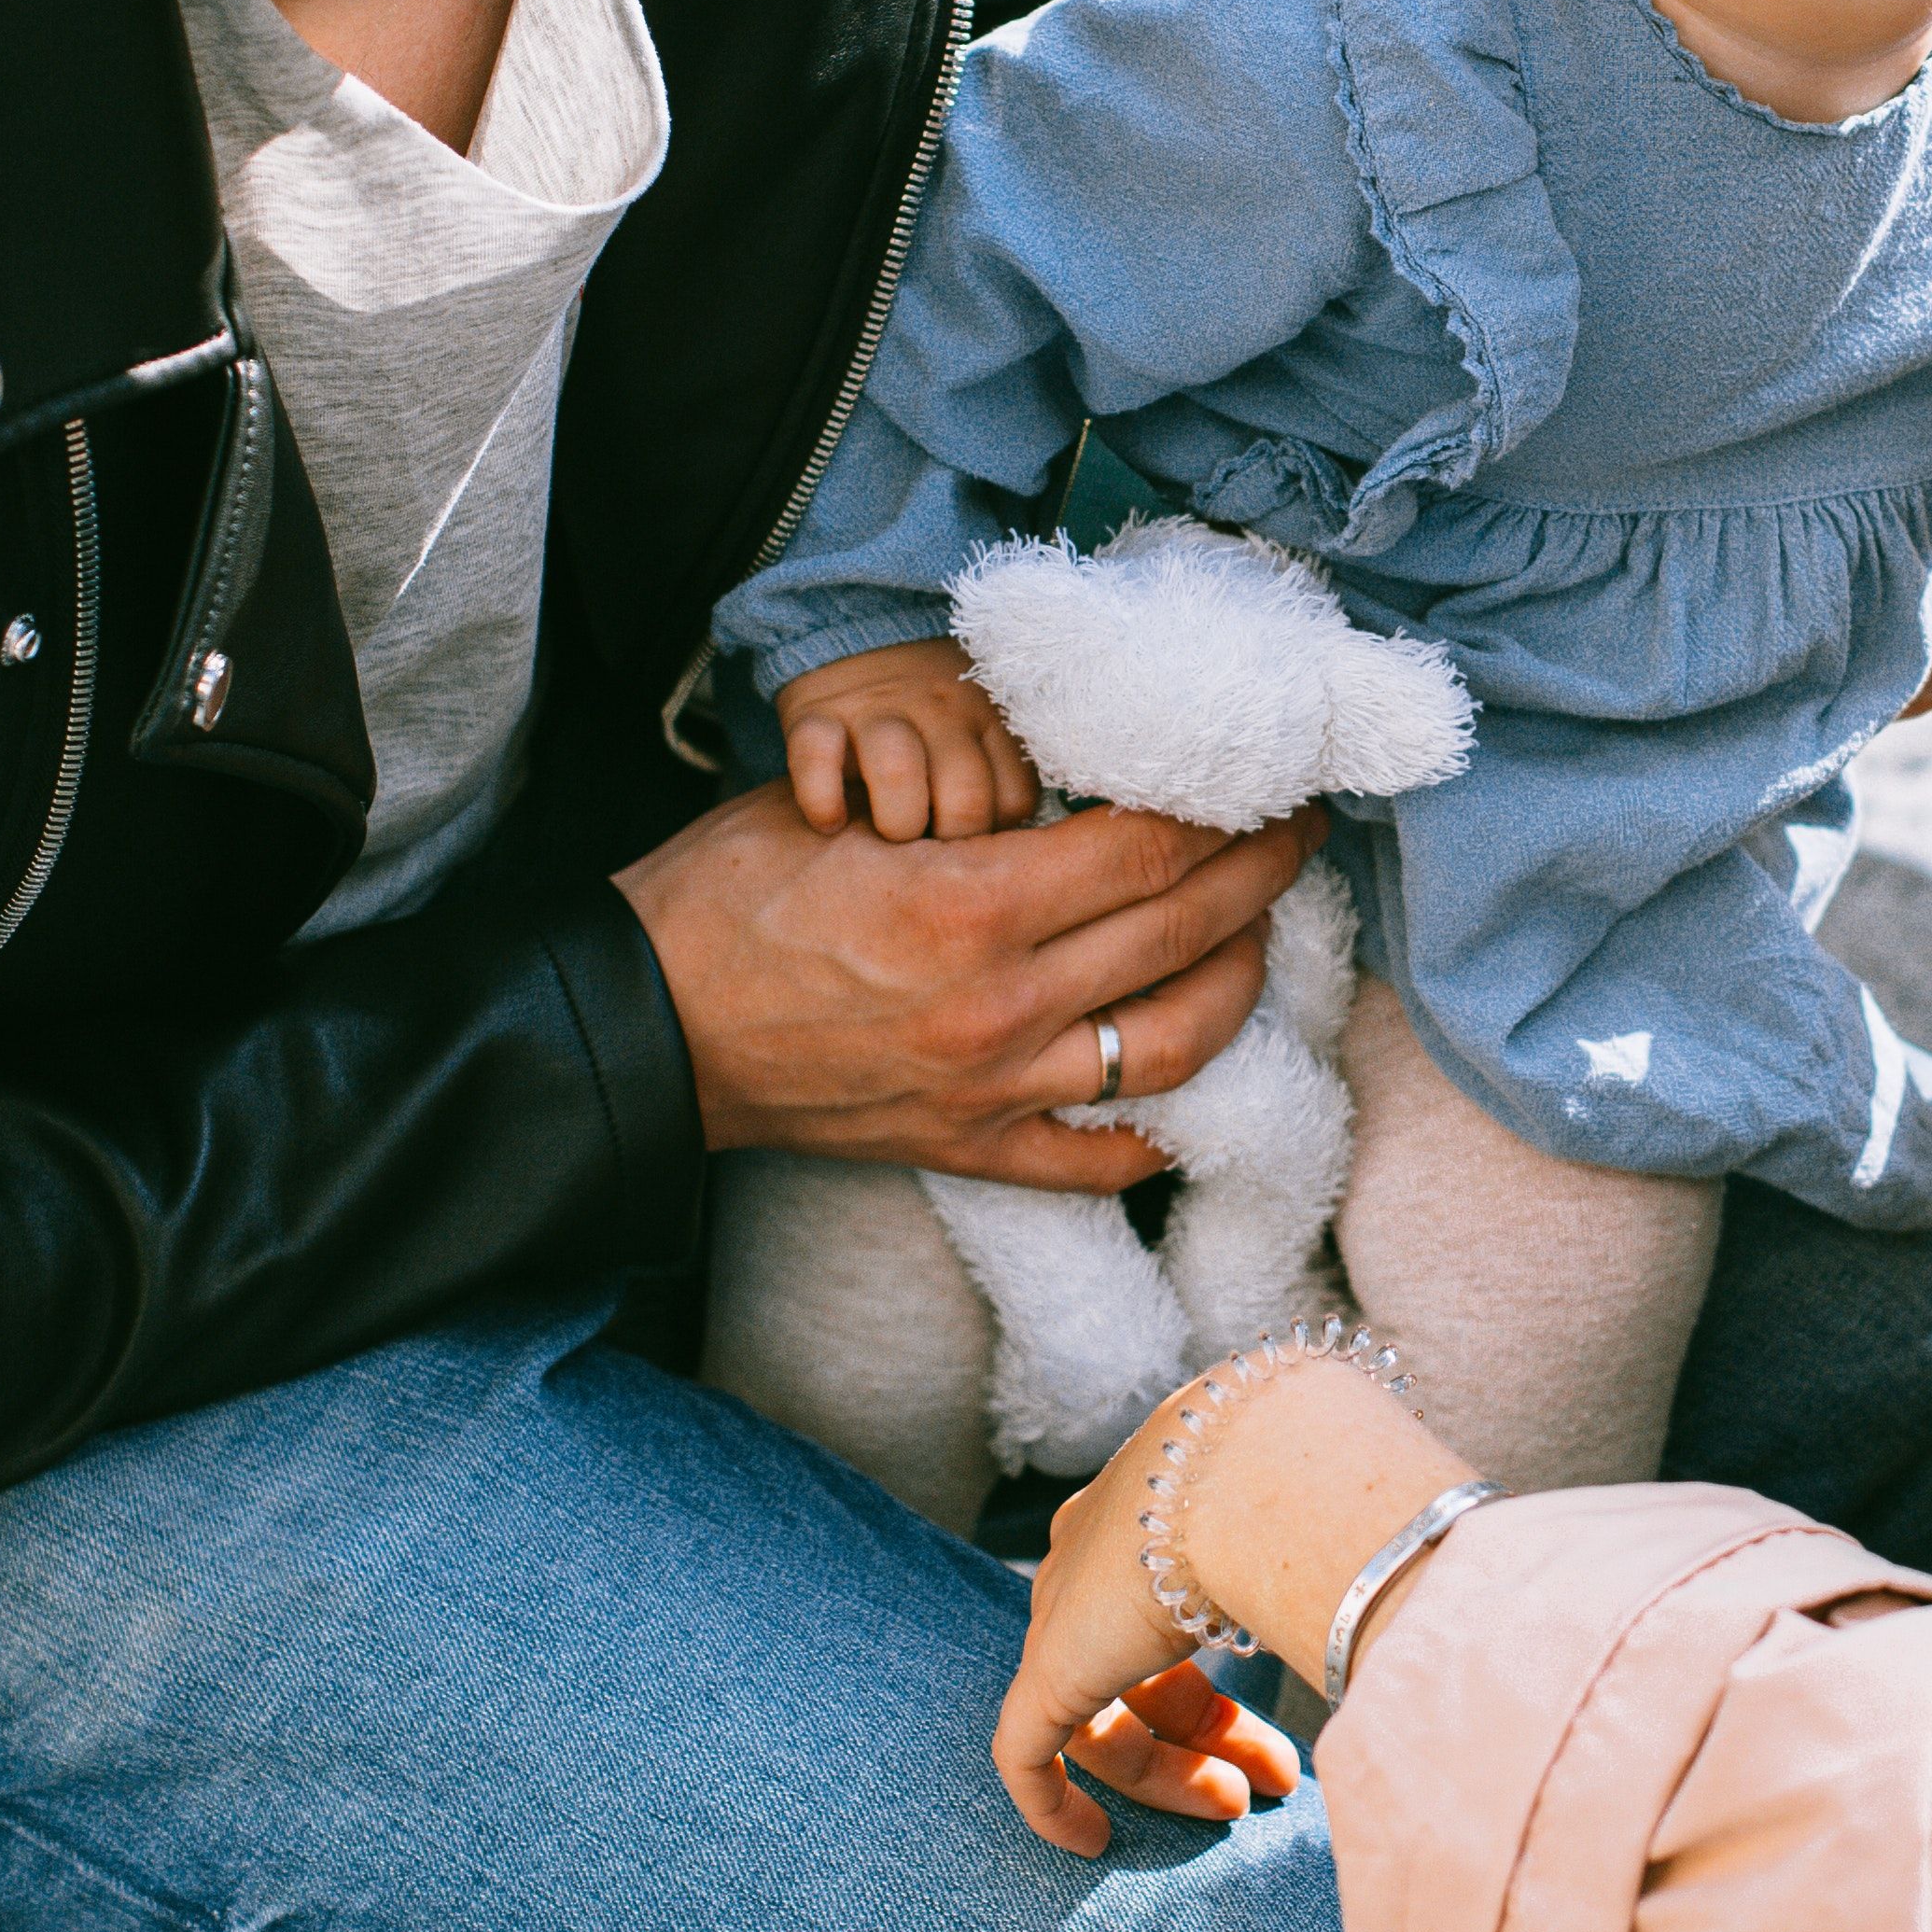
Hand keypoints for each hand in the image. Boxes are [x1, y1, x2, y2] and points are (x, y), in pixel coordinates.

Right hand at [613, 788, 1326, 1191]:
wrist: (639, 1026)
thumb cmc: (723, 895)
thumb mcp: (842, 810)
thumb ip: (967, 806)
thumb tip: (1073, 781)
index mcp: (968, 905)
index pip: (1151, 848)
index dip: (1228, 810)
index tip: (1266, 777)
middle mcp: (999, 1005)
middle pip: (1183, 932)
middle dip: (1260, 872)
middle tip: (1293, 830)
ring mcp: (991, 1088)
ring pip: (1171, 1045)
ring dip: (1238, 984)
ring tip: (1256, 936)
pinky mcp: (968, 1147)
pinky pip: (1102, 1154)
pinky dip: (1163, 1126)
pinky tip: (1193, 1080)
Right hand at [779, 639, 1042, 839]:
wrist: (852, 627)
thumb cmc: (926, 705)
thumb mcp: (979, 723)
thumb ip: (1000, 773)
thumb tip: (1015, 849)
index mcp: (989, 716)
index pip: (1015, 798)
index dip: (996, 836)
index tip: (974, 844)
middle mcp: (941, 709)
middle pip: (965, 795)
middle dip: (950, 841)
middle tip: (930, 849)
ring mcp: (877, 709)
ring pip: (900, 772)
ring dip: (897, 821)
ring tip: (888, 834)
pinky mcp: (815, 714)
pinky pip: (816, 758)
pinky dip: (822, 800)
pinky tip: (831, 823)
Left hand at [994, 1350, 1475, 1853]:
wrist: (1259, 1470)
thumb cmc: (1310, 1495)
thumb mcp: (1314, 1537)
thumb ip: (1325, 1585)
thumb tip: (1400, 1617)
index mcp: (1149, 1516)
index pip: (1163, 1619)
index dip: (1214, 1687)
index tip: (1272, 1736)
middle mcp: (1094, 1557)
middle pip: (1137, 1671)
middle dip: (1208, 1734)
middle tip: (1275, 1783)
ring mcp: (1064, 1612)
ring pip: (1099, 1716)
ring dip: (1172, 1771)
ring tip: (1243, 1805)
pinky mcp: (1047, 1668)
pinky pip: (1025, 1754)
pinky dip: (1053, 1805)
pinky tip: (1090, 1845)